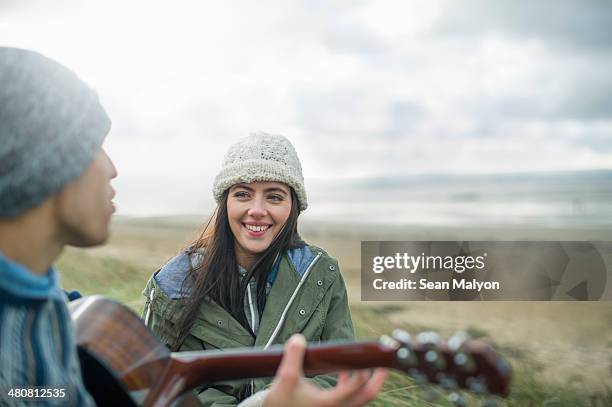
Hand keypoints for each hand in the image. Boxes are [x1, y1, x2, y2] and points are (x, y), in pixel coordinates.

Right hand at [264, 334, 387, 406]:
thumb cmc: (280, 402)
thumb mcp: (285, 378)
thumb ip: (293, 357)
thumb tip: (299, 339)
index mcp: (330, 403)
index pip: (357, 385)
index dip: (363, 369)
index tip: (363, 355)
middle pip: (367, 395)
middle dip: (378, 379)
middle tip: (384, 363)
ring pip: (360, 398)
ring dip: (368, 382)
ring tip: (369, 365)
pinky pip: (351, 398)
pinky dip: (353, 385)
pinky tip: (346, 372)